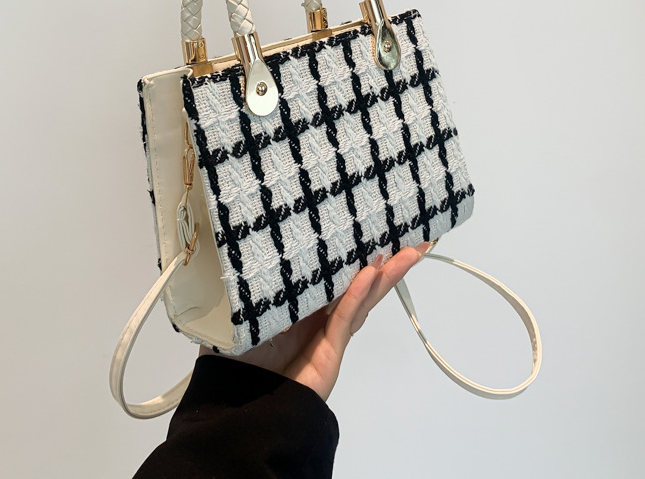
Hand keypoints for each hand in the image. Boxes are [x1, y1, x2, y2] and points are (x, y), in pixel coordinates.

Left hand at [199, 243, 427, 400]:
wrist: (239, 415)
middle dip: (382, 262)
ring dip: (385, 275)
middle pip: (357, 285)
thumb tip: (238, 255)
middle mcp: (318, 319)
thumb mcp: (237, 319)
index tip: (365, 230)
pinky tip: (371, 274)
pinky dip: (359, 295)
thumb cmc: (235, 367)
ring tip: (410, 251)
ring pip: (362, 298)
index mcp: (299, 310)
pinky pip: (345, 318)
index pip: (330, 277)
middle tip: (407, 237)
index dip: (349, 256)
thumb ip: (244, 293)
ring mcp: (328, 336)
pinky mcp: (329, 352)